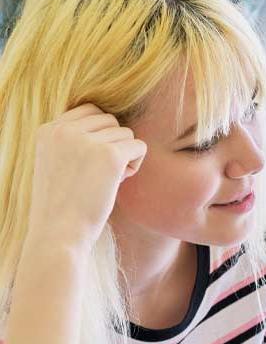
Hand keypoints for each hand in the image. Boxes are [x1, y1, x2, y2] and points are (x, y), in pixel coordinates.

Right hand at [27, 103, 146, 253]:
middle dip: (113, 144)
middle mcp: (65, 130)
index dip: (101, 134)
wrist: (58, 233)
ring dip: (125, 156)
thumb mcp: (56, 163)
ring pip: (126, 133)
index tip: (94, 160)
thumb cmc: (62, 206)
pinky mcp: (109, 155)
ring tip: (108, 180)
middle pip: (110, 120)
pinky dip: (136, 164)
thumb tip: (112, 128)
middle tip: (102, 173)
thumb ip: (74, 142)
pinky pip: (139, 146)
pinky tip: (120, 182)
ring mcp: (86, 141)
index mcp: (48, 130)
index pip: (90, 110)